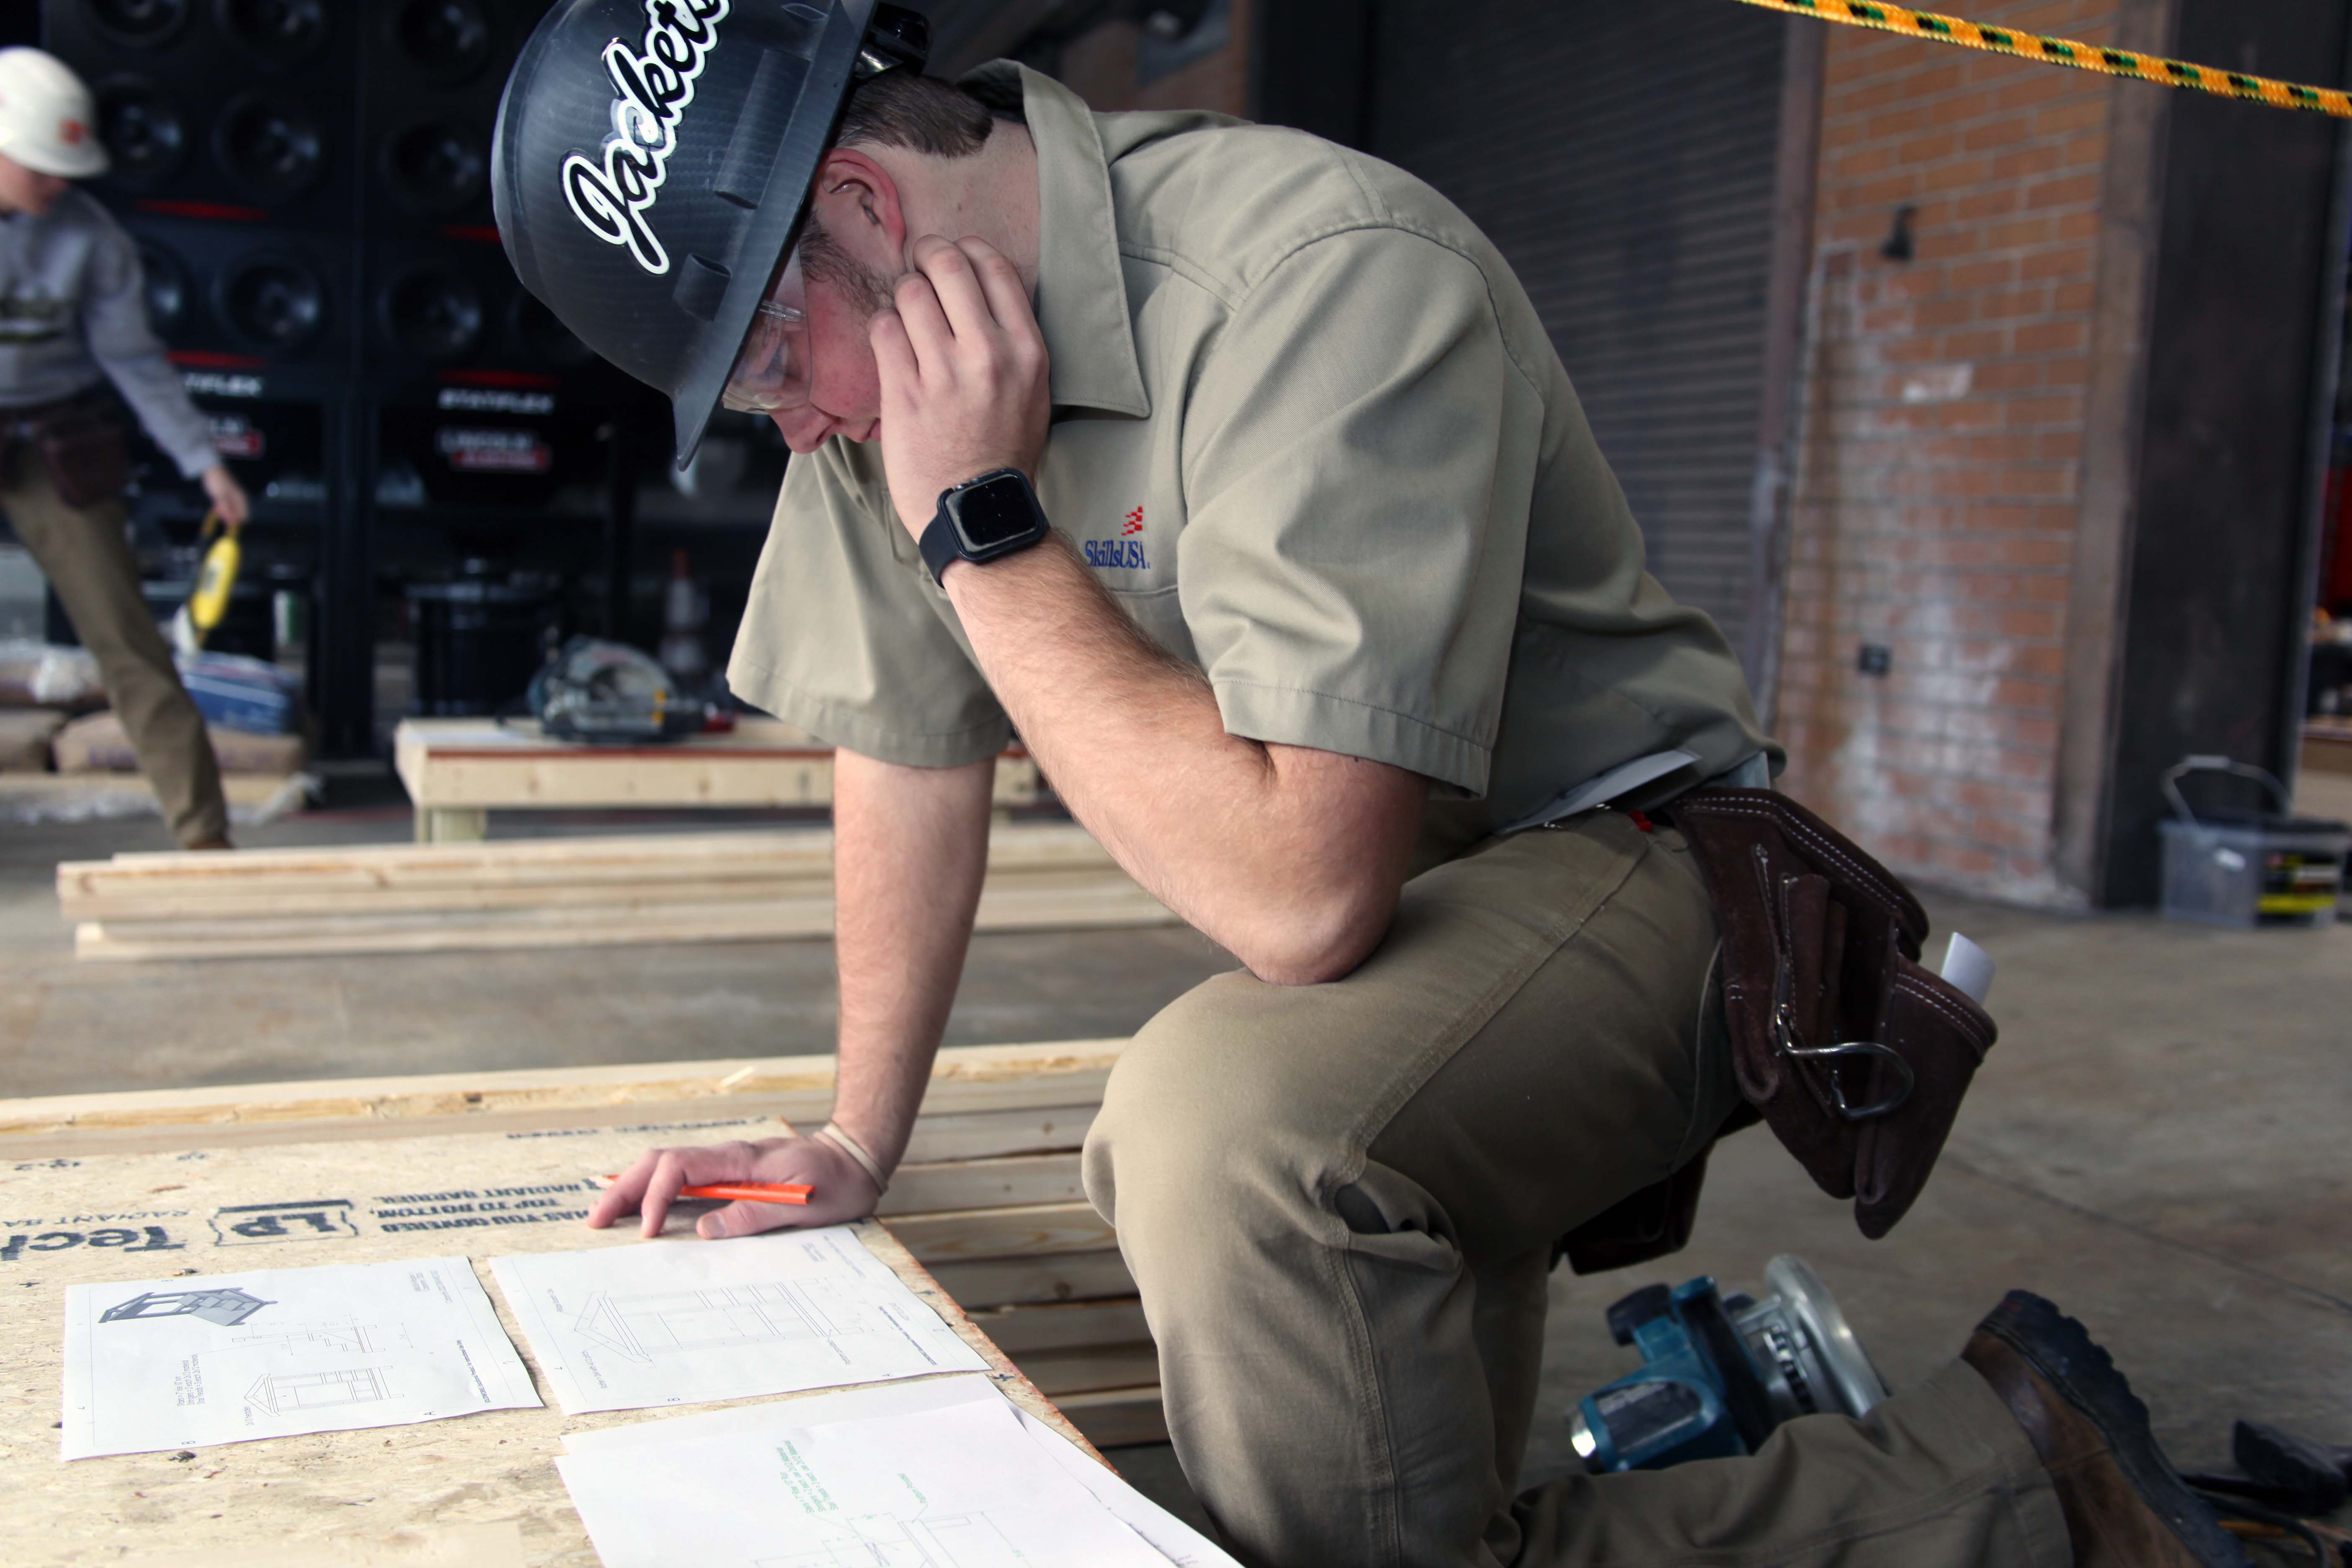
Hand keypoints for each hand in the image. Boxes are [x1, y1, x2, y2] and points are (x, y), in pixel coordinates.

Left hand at [200, 463, 249, 527]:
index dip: (236, 521)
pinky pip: (227, 505)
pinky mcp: (228, 495)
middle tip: (218, 511)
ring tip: (216, 505)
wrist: (211, 468)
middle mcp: (240, 499)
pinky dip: (222, 507)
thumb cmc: (217, 482)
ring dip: (224, 511)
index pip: (245, 516)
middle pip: (238, 514)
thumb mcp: (220, 497)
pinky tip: (216, 503)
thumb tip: (233, 522)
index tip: (226, 522)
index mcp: (241, 499)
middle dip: (229, 516)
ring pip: (231, 510)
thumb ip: (227, 510)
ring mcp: (234, 497)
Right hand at [586, 1134, 881, 1239]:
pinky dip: (654, 1189)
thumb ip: (753, 1215)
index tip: (648, 1232)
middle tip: (593, 1220)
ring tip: (603, 1215)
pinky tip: (638, 1205)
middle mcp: (725, 1156)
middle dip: (625, 1189)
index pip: (679, 1167)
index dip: (656, 1198)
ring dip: (633, 1189)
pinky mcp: (728, 1174)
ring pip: (666, 1168)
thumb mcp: (802, 1204)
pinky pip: (682, 1178)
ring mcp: (725, 1163)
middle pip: (660, 1163)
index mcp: (739, 1159)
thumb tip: (706, 1230)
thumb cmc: (834, 1182)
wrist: (856, 1159)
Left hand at [870, 234, 1049, 537]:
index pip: (994, 267)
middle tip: (917, 262)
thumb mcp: (1033, 390)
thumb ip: (1013, 339)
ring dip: (902, 294)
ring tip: (905, 313)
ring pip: (910, 293)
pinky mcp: (905, 394)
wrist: (978, 511)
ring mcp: (945, 374)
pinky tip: (891, 341)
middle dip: (926, 254)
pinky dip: (883, 327)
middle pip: (948, 266)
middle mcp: (988, 355)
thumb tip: (979, 291)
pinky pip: (884, 330)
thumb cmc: (1004, 451)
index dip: (966, 248)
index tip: (953, 255)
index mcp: (1026, 350)